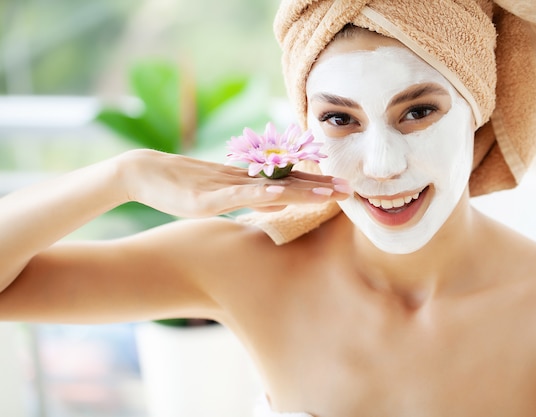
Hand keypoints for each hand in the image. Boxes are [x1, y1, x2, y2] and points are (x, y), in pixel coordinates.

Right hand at [118, 149, 350, 217]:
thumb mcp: (220, 198)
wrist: (143, 173)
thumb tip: (278, 204)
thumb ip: (249, 199)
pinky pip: (238, 195)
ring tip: (328, 192)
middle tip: (351, 190)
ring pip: (270, 187)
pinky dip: (260, 194)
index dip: (315, 185)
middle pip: (287, 182)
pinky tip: (281, 195)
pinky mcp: (207, 198)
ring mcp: (225, 188)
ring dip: (301, 189)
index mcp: (246, 182)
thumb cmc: (179, 187)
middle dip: (320, 187)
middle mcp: (242, 181)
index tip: (341, 189)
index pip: (287, 183)